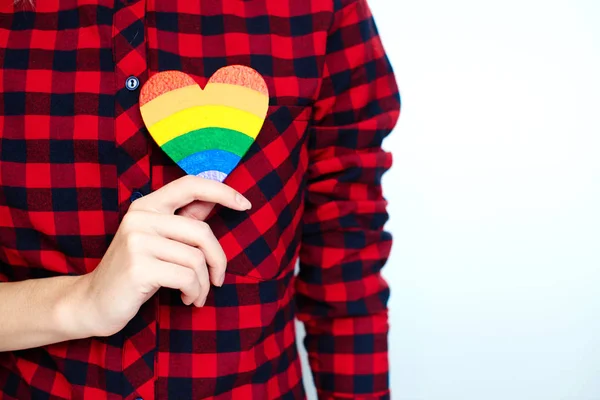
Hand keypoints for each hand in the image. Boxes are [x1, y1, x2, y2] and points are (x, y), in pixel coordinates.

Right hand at [75, 176, 250, 336]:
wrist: (93, 302)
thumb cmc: (135, 271)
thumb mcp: (158, 240)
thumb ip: (184, 219)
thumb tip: (216, 198)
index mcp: (146, 205)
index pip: (190, 185)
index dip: (222, 190)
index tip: (245, 204)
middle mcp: (140, 217)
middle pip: (202, 232)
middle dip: (218, 260)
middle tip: (218, 280)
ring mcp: (137, 240)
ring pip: (196, 259)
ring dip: (204, 283)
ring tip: (196, 294)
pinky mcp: (139, 267)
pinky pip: (187, 278)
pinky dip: (195, 292)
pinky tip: (186, 299)